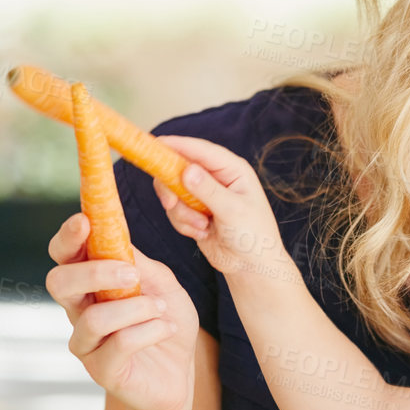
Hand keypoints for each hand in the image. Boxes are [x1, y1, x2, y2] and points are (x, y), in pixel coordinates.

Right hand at [44, 213, 199, 409]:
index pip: (64, 256)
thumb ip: (141, 263)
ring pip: (93, 318)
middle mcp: (79, 311)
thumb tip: (117, 236)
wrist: (180, 374)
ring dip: (135, 309)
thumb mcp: (163, 285)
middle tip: (131, 274)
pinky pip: (119, 343)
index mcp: (89, 285)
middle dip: (94, 273)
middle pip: (58, 283)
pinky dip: (150, 331)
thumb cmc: (166, 323)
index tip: (84, 220)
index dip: (68, 237)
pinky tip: (167, 329)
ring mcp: (86, 344)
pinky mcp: (101, 370)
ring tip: (162, 310)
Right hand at [153, 136, 297, 283]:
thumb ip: (208, 191)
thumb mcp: (233, 211)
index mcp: (232, 169)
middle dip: (173, 188)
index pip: (202, 150)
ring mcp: (203, 195)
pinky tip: (202, 234)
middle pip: (179, 168)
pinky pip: (174, 211)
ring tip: (202, 227)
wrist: (250, 266)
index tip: (156, 142)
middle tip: (171, 204)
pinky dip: (183, 224)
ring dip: (182, 213)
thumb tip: (186, 170)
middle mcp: (216, 178)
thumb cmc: (253, 236)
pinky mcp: (193, 211)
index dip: (178, 144)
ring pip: (172, 192)